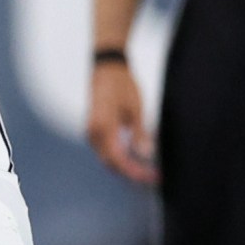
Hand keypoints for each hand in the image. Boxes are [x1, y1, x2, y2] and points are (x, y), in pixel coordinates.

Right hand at [87, 61, 156, 183]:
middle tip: (153, 175)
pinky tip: (135, 157)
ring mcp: (91, 132)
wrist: (107, 68)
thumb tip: (145, 155)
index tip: (151, 177)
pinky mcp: (94, 130)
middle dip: (131, 172)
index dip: (135, 171)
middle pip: (111, 162)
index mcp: (103, 127)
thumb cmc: (122, 85)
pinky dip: (120, 156)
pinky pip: (105, 149)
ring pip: (107, 158)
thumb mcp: (136, 108)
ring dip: (125, 166)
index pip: (118, 159)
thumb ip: (139, 133)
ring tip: (147, 169)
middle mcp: (93, 133)